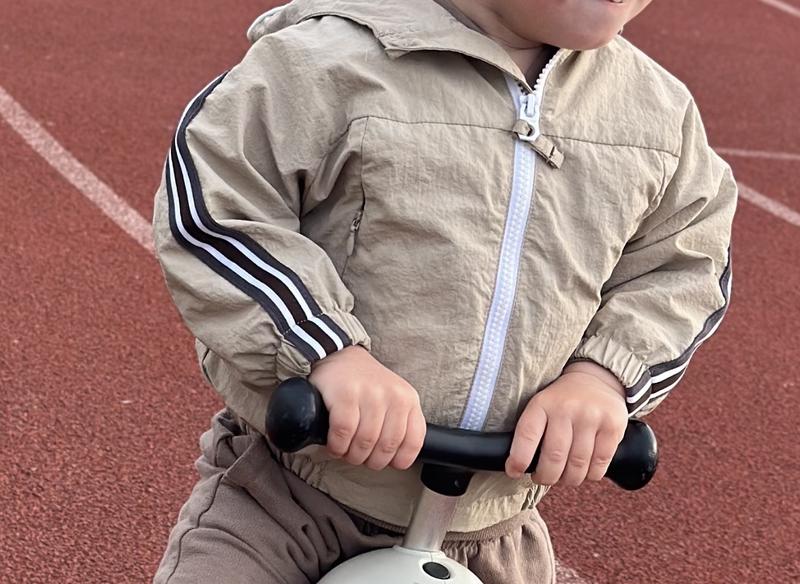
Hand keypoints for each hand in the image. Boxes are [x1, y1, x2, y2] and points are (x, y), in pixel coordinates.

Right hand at [308, 344, 425, 470]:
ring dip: (352, 455)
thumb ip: (400, 423)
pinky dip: (337, 446)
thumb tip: (397, 460)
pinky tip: (334, 445)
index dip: (398, 460)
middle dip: (370, 461)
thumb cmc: (366, 384)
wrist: (338, 355)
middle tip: (359, 457)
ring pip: (365, 443)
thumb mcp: (393, 398)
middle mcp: (393, 396)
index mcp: (409, 400)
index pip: (413, 442)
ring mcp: (370, 394)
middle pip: (386, 447)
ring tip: (345, 452)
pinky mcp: (345, 394)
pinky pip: (343, 433)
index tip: (385, 462)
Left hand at [505, 362, 627, 485]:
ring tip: (565, 477)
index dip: (519, 459)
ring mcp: (591, 417)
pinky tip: (585, 471)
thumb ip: (533, 431)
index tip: (513, 471)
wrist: (596, 379)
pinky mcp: (612, 427)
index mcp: (542, 403)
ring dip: (569, 479)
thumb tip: (519, 466)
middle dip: (546, 476)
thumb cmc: (562, 401)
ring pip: (577, 465)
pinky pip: (600, 464)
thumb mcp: (542, 404)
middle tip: (543, 478)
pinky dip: (591, 475)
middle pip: (554, 457)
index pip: (527, 435)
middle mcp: (566, 408)